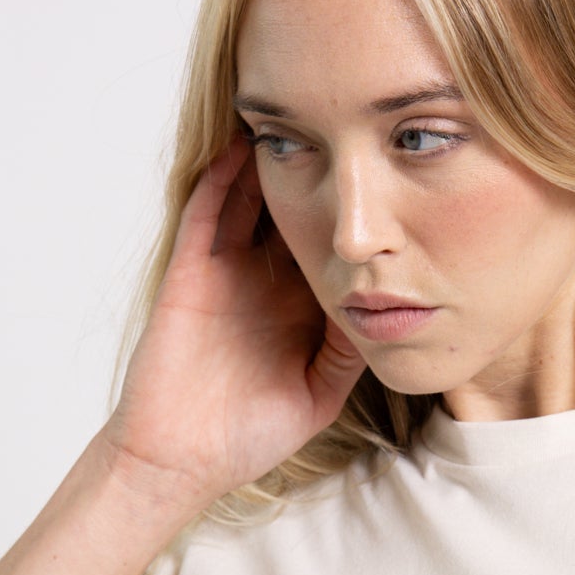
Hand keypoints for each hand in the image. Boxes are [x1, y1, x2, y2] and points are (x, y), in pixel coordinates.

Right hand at [100, 129, 368, 511]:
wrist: (182, 459)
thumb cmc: (249, 437)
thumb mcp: (318, 394)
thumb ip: (348, 353)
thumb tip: (384, 307)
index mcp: (297, 308)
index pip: (331, 249)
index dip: (355, 219)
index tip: (392, 181)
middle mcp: (263, 280)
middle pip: (294, 211)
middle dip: (320, 175)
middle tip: (351, 125)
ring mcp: (226, 271)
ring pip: (251, 199)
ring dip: (272, 161)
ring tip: (301, 114)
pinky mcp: (191, 271)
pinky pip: (207, 211)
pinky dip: (223, 176)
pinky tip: (245, 144)